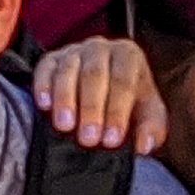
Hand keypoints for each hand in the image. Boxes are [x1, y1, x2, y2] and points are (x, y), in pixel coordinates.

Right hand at [27, 35, 167, 153]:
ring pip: (68, 71)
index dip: (117, 112)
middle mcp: (100, 48)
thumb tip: (144, 146)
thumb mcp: (147, 115)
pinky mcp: (51, 59)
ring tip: (64, 126)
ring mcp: (74, 52)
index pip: (124, 81)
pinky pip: (45, 69)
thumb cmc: (130, 104)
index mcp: (128, 56)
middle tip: (88, 139)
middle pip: (94, 75)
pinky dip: (43, 86)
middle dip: (91, 108)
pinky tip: (44, 105)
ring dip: (65, 99)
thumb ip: (151, 129)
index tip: (111, 140)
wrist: (107, 91)